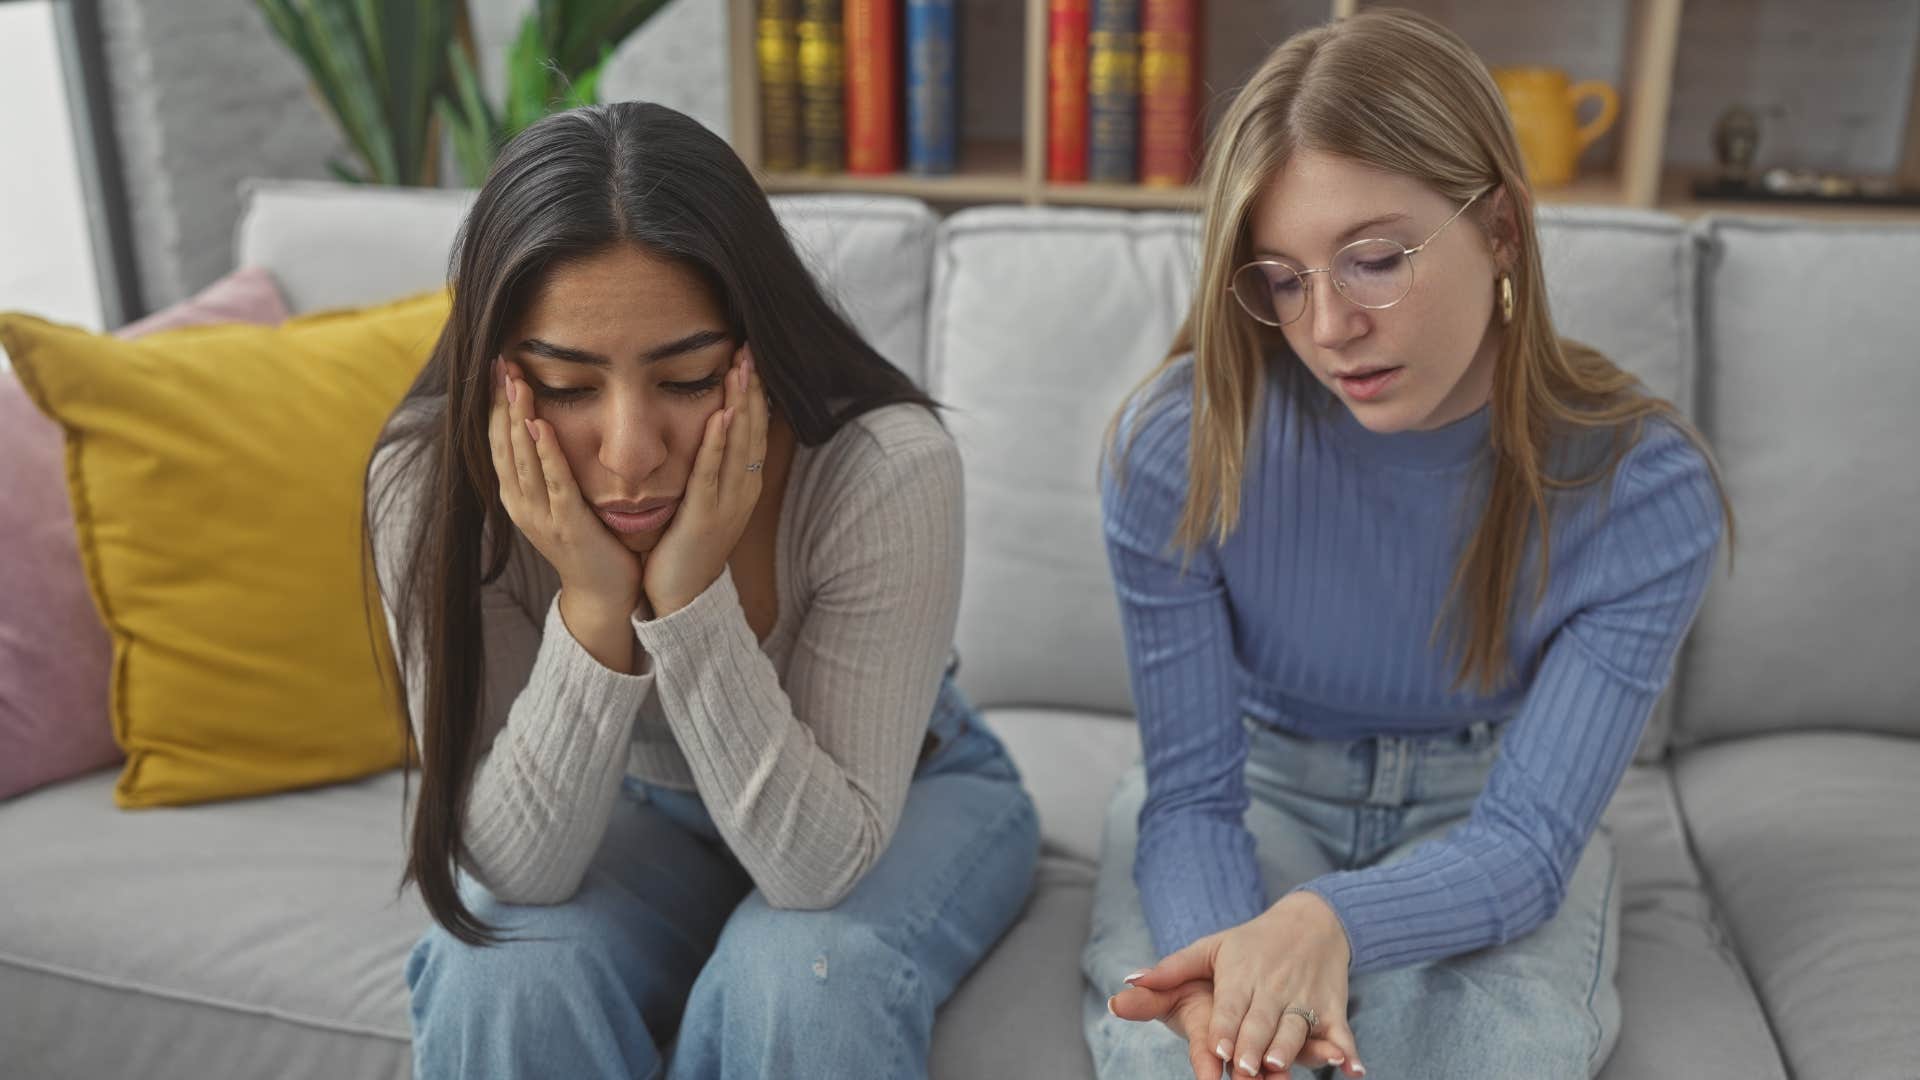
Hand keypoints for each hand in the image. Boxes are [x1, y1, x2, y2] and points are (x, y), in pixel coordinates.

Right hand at [491, 357, 643, 615]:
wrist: (605, 593)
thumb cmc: (590, 541)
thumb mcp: (561, 499)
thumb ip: (551, 468)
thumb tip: (547, 424)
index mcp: (518, 496)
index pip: (499, 441)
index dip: (496, 405)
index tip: (497, 368)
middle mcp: (521, 504)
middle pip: (503, 444)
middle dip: (501, 402)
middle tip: (501, 363)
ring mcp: (541, 516)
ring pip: (523, 458)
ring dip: (518, 418)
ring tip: (516, 383)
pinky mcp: (568, 524)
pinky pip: (555, 482)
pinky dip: (546, 453)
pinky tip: (541, 426)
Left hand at [641, 342, 765, 617]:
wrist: (682, 598)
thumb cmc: (688, 547)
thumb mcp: (705, 501)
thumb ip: (709, 468)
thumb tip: (707, 431)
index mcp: (742, 484)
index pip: (753, 429)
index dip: (754, 392)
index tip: (750, 358)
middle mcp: (742, 490)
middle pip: (752, 430)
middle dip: (752, 389)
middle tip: (751, 350)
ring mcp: (727, 504)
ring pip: (739, 446)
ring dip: (741, 405)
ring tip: (741, 370)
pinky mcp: (705, 516)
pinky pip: (712, 473)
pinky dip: (719, 443)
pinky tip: (722, 416)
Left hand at [1109, 892, 1363, 1078]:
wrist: (1313, 919)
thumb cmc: (1252, 941)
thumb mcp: (1210, 948)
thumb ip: (1171, 970)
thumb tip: (1127, 981)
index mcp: (1240, 975)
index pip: (1230, 1006)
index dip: (1225, 1027)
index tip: (1217, 1048)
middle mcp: (1272, 988)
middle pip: (1261, 1022)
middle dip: (1253, 1045)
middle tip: (1245, 1069)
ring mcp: (1304, 999)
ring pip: (1297, 1027)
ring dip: (1291, 1047)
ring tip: (1278, 1064)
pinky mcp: (1332, 1008)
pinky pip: (1341, 1032)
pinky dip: (1348, 1051)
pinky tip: (1354, 1069)